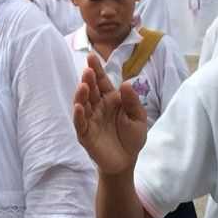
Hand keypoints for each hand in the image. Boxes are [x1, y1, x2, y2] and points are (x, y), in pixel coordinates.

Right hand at [72, 54, 147, 174]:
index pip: (102, 82)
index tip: (92, 57)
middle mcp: (98, 107)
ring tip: (83, 86)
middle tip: (88, 70)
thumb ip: (132, 102)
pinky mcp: (85, 134)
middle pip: (91, 90)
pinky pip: (80, 123)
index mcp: (111, 100)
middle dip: (88, 80)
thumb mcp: (138, 118)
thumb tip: (125, 84)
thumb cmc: (132, 137)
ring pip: (83, 104)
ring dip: (81, 95)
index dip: (97, 69)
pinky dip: (79, 115)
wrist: (127, 161)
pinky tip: (79, 107)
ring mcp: (90, 120)